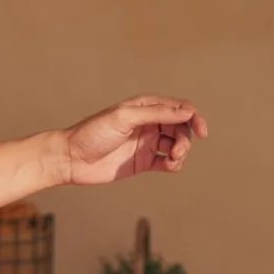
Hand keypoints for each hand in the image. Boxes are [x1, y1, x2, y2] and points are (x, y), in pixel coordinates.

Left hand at [60, 95, 207, 185]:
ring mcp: (147, 143)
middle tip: (177, 151)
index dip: (195, 117)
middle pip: (181, 128)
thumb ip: (156, 113)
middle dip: (185, 139)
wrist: (71, 158)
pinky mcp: (143, 162)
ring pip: (177, 145)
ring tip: (172, 160)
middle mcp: (148, 123)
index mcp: (145, 107)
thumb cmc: (92, 133)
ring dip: (181, 152)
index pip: (179, 108)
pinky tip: (170, 166)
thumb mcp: (124, 117)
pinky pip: (167, 162)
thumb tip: (186, 112)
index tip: (202, 131)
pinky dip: (174, 164)